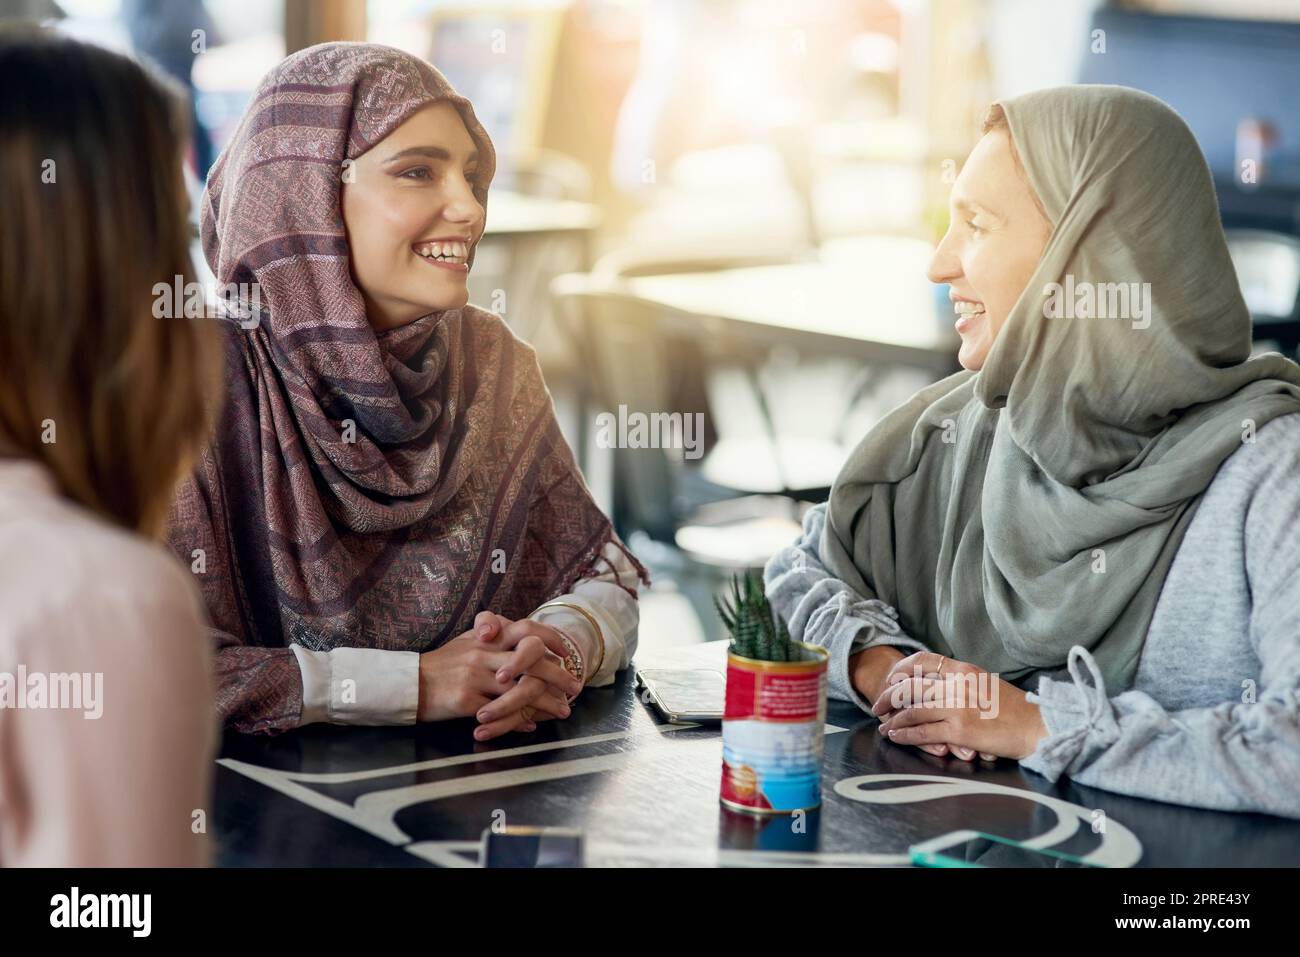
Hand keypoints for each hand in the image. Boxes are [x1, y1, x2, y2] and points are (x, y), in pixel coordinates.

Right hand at [417, 612, 582, 739]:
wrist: (409, 684)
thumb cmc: (441, 664)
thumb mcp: (467, 643)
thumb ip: (495, 640)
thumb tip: (527, 647)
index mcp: (486, 639)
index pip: (527, 630)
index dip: (551, 639)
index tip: (567, 653)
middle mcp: (484, 654)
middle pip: (531, 661)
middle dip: (558, 675)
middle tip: (575, 688)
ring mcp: (475, 677)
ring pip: (520, 689)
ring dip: (545, 703)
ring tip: (561, 711)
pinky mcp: (466, 701)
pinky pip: (501, 713)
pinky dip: (519, 721)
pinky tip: (531, 726)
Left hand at [870, 651, 1047, 760]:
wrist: (1038, 727)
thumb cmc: (1016, 710)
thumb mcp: (987, 683)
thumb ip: (963, 680)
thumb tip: (940, 684)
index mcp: (964, 669)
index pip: (922, 660)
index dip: (901, 669)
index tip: (892, 679)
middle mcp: (957, 684)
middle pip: (910, 686)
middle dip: (889, 696)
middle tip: (878, 705)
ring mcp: (957, 706)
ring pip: (912, 710)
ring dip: (893, 720)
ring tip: (884, 726)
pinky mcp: (959, 730)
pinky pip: (922, 732)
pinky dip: (905, 735)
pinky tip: (896, 737)